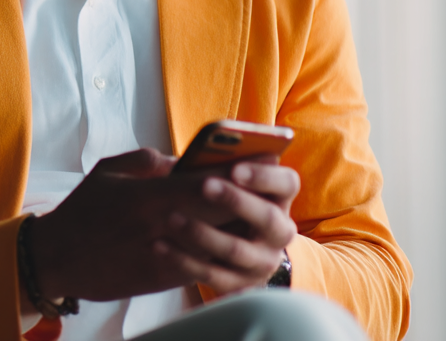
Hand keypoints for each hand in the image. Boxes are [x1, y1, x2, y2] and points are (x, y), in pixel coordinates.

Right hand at [29, 150, 298, 302]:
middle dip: (245, 201)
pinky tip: (233, 252)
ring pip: (217, 242)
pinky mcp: (161, 278)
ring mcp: (164, 253)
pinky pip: (203, 267)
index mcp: (148, 194)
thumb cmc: (82, 211)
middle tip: (264, 194)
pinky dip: (221, 259)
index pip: (205, 181)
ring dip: (239, 232)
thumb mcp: (109, 172)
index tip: (255, 166)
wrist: (56, 258)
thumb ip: (148, 161)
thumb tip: (183, 161)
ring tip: (257, 223)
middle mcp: (161, 223)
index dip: (235, 174)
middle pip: (219, 212)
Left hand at [155, 158, 299, 294]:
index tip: (234, 168)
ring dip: (202, 233)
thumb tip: (163, 160)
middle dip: (235, 200)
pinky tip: (159, 246)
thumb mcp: (210, 180)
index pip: (287, 183)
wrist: (209, 247)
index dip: (264, 175)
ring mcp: (264, 261)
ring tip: (171, 218)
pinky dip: (184, 261)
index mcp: (276, 198)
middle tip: (204, 185)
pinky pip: (214, 276)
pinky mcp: (242, 285)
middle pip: (268, 217)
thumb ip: (198, 167)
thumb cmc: (209, 202)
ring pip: (237, 249)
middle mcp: (279, 231)